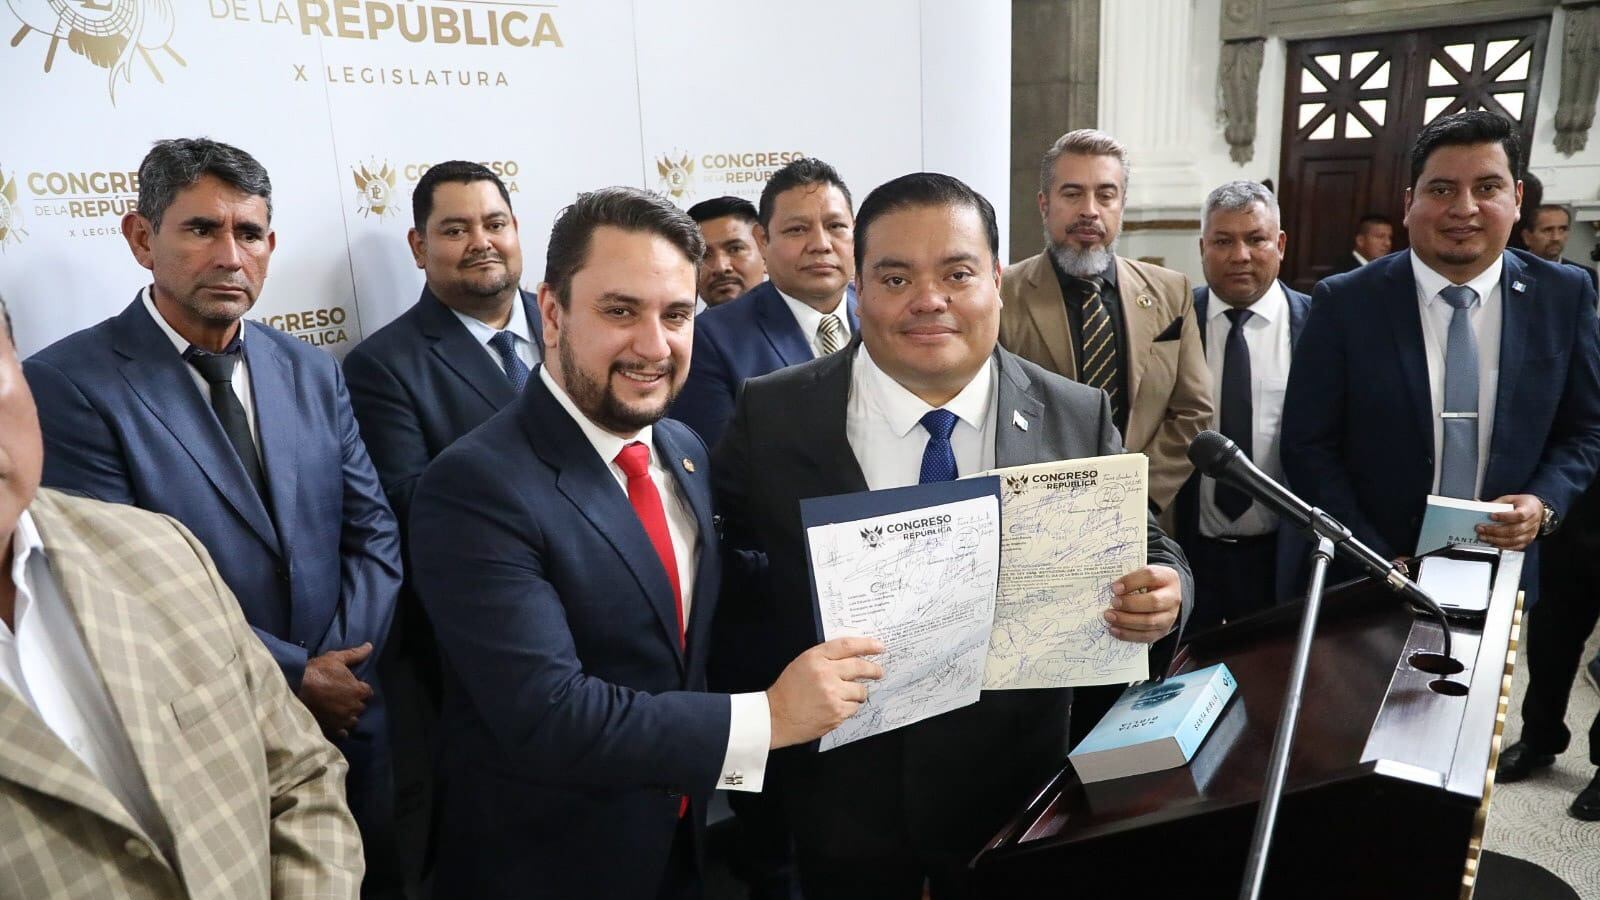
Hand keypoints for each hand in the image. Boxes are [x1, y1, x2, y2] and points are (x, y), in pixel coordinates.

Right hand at [297, 643, 373, 738]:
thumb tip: (370, 646)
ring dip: (348, 716)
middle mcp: (353, 708)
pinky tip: (334, 723)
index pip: (367, 692)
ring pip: (352, 721)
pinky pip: (342, 733)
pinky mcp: (331, 730)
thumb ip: (355, 654)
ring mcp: (342, 721)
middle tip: (342, 697)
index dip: (360, 688)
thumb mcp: (335, 659)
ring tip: (338, 711)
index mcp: (358, 691)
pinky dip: (340, 729)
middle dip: (354, 702)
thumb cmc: (316, 672)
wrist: (294, 690)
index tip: (351, 686)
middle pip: (360, 707)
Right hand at [766, 636, 884, 748]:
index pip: (848, 646)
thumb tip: (854, 656)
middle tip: (878, 672)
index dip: (867, 645)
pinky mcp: (836, 713)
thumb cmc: (788, 690)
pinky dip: (849, 707)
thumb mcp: (802, 664)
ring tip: (846, 695)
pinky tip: (836, 707)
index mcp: (815, 658)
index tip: (879, 647)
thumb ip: (826, 658)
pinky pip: (854, 708)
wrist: (776, 717)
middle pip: (860, 667)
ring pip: (860, 691)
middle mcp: (825, 674)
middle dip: (874, 670)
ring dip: (858, 693)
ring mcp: (832, 694)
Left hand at [1104, 565, 1181, 642]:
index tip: (1114, 588)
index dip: (1131, 582)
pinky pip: (1146, 636)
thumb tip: (1112, 589)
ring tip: (1109, 617)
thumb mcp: (1143, 574)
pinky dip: (1128, 634)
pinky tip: (1114, 629)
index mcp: (1167, 577)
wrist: (1165, 597)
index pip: (1151, 576)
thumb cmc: (1149, 584)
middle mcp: (1172, 598)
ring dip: (1126, 620)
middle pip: (1153, 602)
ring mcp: (1169, 617)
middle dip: (1130, 604)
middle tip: (1113, 603)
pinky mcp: (1163, 631)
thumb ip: (1130, 579)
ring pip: (1150, 622)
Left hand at [1476, 494, 1541, 550]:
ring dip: (1495, 540)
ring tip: (1483, 537)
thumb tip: (1477, 504)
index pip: (1519, 515)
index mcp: (1530, 510)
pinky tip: (1491, 543)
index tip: (1491, 516)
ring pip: (1513, 540)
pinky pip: (1514, 547)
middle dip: (1494, 530)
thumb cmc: (1522, 504)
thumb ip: (1496, 503)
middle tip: (1480, 529)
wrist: (1537, 510)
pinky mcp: (1526, 541)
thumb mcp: (1511, 499)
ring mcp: (1530, 534)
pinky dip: (1501, 546)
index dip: (1505, 516)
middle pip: (1514, 530)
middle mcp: (1532, 523)